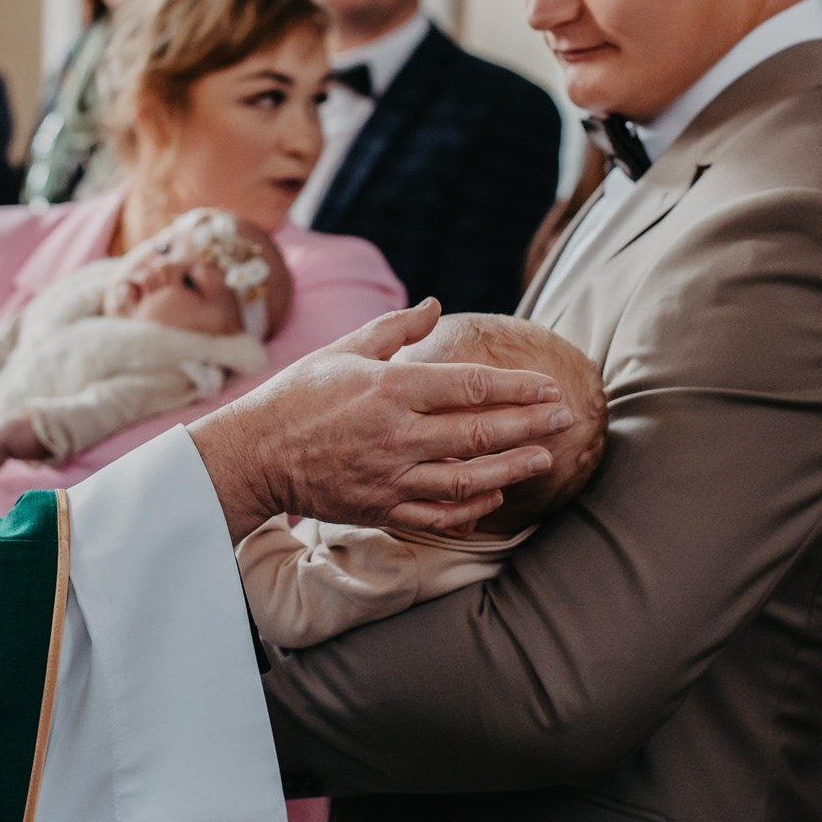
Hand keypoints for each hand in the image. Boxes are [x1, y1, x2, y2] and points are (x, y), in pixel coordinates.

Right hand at [187, 300, 565, 539]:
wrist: (256, 454)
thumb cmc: (300, 395)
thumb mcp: (345, 350)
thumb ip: (396, 329)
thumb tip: (435, 306)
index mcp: (391, 389)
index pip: (471, 386)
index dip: (517, 386)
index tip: (547, 385)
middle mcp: (397, 435)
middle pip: (480, 432)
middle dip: (530, 425)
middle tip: (565, 418)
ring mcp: (391, 477)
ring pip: (468, 480)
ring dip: (512, 469)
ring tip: (545, 458)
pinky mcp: (381, 508)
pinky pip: (439, 515)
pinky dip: (472, 508)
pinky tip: (495, 496)